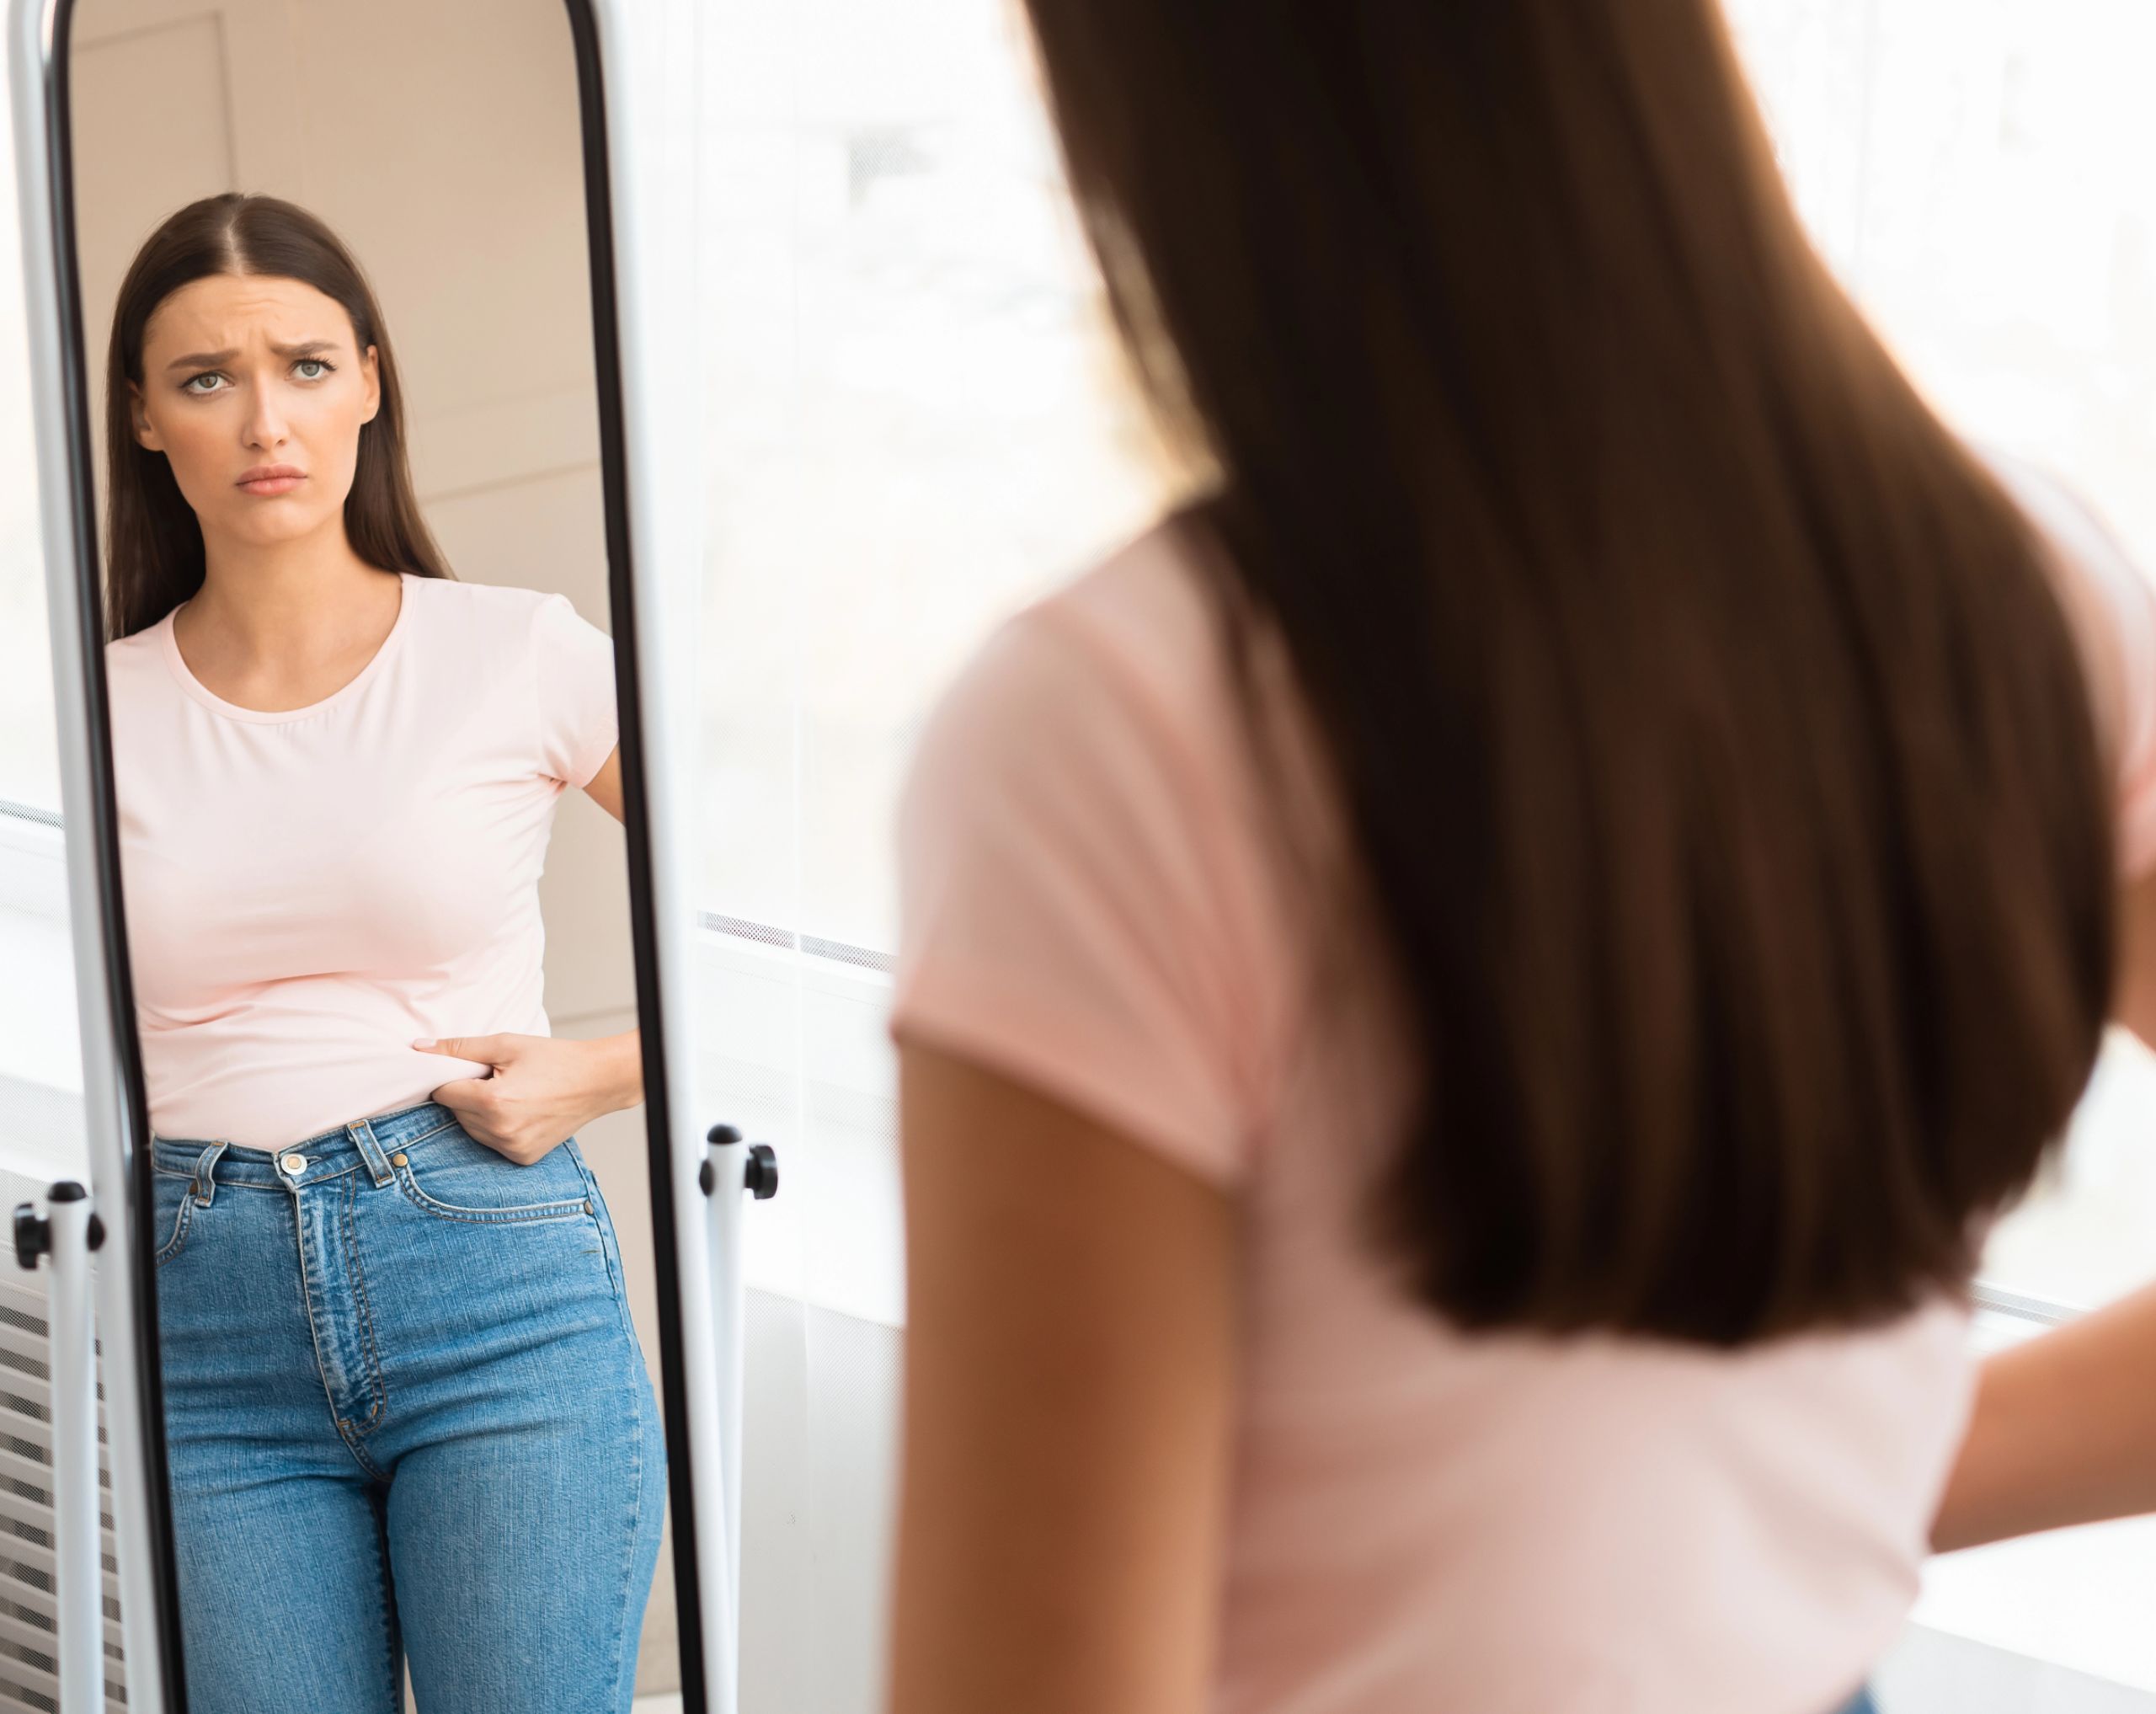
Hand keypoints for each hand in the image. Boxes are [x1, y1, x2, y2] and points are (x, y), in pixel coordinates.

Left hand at [412, 1031, 635, 1164]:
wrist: (598, 1082)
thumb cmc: (555, 1059)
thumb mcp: (506, 1044)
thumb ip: (459, 1048)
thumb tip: (419, 1049)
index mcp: (493, 1102)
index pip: (443, 1093)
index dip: (454, 1078)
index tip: (474, 1070)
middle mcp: (500, 1131)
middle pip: (456, 1113)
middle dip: (467, 1095)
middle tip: (498, 1079)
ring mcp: (512, 1148)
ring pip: (471, 1130)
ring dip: (480, 1113)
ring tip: (511, 1095)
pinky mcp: (522, 1158)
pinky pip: (492, 1143)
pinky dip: (498, 1128)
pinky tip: (520, 1112)